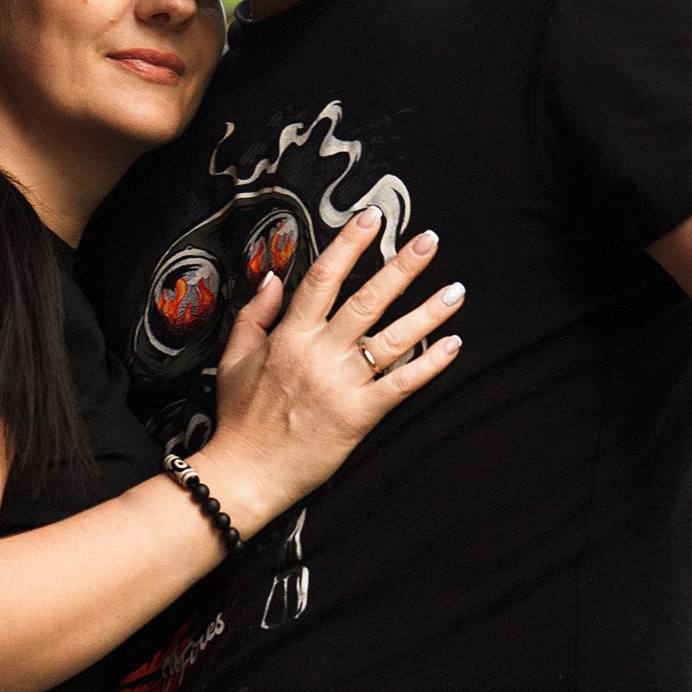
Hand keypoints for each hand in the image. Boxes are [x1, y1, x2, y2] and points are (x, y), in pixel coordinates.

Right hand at [194, 206, 463, 534]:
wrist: (245, 473)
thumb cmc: (239, 417)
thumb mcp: (235, 358)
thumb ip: (256, 314)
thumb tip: (273, 277)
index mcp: (289, 336)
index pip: (323, 278)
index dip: (349, 244)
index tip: (372, 217)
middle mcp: (319, 354)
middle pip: (366, 300)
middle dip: (401, 267)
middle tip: (429, 240)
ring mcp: (341, 385)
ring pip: (392, 339)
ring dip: (428, 312)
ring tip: (456, 289)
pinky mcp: (359, 416)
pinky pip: (401, 384)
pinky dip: (429, 365)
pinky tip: (453, 345)